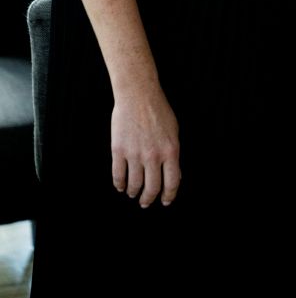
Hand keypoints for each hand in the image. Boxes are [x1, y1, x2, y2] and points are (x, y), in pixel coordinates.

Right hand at [111, 85, 180, 207]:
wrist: (138, 95)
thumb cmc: (158, 111)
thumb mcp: (174, 131)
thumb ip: (173, 154)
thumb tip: (175, 176)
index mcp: (171, 150)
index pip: (172, 182)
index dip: (168, 195)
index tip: (165, 201)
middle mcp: (153, 156)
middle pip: (151, 188)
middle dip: (148, 199)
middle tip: (145, 202)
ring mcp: (135, 154)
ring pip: (133, 184)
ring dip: (133, 192)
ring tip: (132, 193)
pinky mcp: (119, 150)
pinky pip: (118, 175)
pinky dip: (119, 184)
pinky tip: (120, 185)